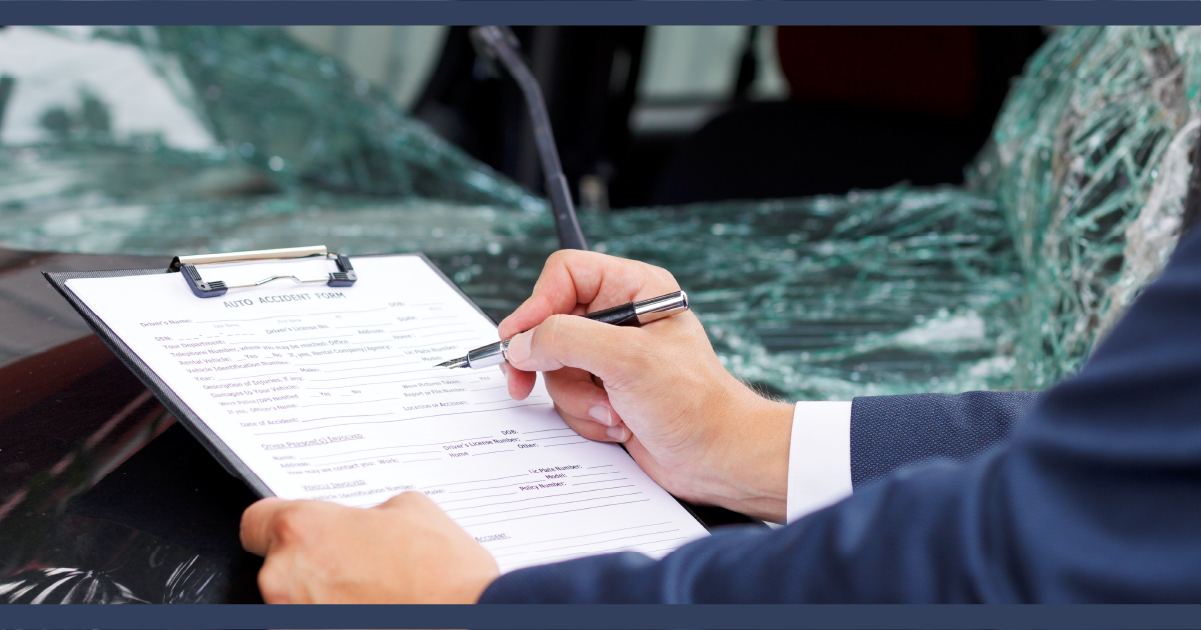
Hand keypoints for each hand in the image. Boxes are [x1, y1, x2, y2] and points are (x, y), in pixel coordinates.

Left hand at [240, 492, 497, 603]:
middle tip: (358, 562)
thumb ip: (369, 511)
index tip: (296, 530)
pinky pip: (315, 617)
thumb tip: (363, 523)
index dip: (280, 523)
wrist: (468, 616)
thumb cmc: (441, 573)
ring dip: (325, 593)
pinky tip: (374, 606)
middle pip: (279, 564)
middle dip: (315, 561)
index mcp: (302, 531)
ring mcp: (293, 617)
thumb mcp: (411, 508)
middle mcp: (284, 578)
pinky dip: (339, 612)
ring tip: (373, 590)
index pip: (255, 521)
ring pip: (297, 598)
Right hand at [498, 251, 793, 521]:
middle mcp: (621, 317)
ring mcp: (612, 357)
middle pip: (550, 324)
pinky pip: (568, 397)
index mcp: (636, 289)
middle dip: (552, 366)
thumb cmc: (696, 403)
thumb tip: (521, 343)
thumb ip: (566, 341)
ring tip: (613, 411)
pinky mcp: (607, 391)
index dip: (537, 304)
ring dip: (577, 398)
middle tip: (524, 384)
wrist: (719, 457)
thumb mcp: (627, 360)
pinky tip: (620, 424)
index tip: (518, 340)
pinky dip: (586, 416)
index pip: (566, 274)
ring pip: (555, 367)